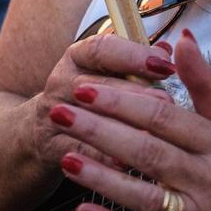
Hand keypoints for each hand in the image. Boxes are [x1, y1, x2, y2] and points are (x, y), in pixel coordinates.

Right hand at [25, 29, 175, 174]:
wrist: (44, 132)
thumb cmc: (86, 99)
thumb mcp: (104, 74)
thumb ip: (134, 62)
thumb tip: (165, 49)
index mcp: (77, 57)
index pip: (101, 48)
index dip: (133, 54)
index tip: (163, 62)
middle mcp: (62, 81)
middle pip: (96, 83)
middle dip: (134, 92)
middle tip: (166, 101)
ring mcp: (53, 114)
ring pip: (87, 117)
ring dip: (119, 125)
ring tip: (151, 132)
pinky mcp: (51, 146)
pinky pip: (78, 150)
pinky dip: (101, 158)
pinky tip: (125, 163)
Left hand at [46, 29, 210, 210]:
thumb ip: (204, 83)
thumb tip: (180, 38)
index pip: (164, 118)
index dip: (122, 101)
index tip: (84, 88)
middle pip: (148, 152)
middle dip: (99, 131)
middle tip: (59, 112)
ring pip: (143, 195)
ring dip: (100, 177)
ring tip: (64, 157)